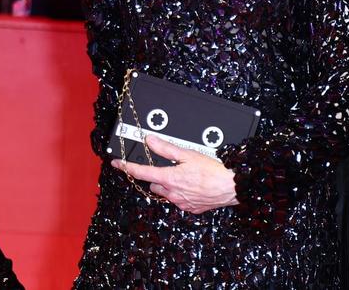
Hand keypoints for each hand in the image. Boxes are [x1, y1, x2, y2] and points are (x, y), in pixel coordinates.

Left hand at [113, 136, 237, 213]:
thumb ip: (166, 148)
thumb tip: (151, 140)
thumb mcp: (188, 154)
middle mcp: (172, 193)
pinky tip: (194, 186)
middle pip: (154, 184)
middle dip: (158, 177)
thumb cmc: (213, 170)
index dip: (127, 167)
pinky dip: (182, 193)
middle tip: (171, 168)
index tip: (117, 164)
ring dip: (171, 185)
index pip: (141, 172)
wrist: (231, 186)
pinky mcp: (190, 208)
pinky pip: (179, 200)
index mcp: (169, 178)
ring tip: (187, 176)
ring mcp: (181, 202)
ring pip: (166, 193)